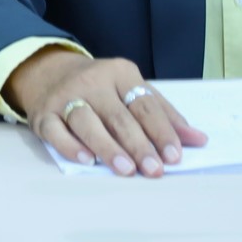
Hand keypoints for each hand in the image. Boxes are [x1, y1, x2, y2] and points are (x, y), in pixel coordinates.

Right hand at [5, 46, 206, 176]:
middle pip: (118, 116)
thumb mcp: (132, 90)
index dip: (161, 131)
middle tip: (154, 169)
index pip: (144, 105)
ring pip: (87, 122)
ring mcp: (65, 97)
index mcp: (119, 73)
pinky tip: (87, 161)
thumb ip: (164, 114)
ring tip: (126, 169)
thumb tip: (198, 140)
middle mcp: (92, 82)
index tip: (174, 157)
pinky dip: (71, 146)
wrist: (46, 72)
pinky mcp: (43, 114)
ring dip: (108, 147)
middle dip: (138, 145)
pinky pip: (56, 131)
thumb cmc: (100, 88)